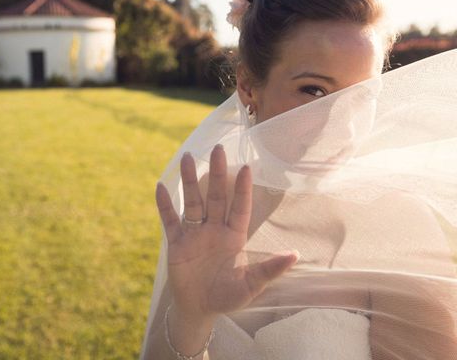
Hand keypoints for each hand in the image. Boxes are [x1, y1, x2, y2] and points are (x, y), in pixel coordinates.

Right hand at [155, 144, 298, 321]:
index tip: (246, 167)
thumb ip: (270, 269)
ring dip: (190, 180)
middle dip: (218, 173)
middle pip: (216, 196)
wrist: (199, 309)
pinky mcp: (176, 242)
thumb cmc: (228, 296)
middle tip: (218, 148)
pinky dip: (164, 204)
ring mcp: (195, 233)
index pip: (240, 207)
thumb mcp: (251, 285)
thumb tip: (295, 255)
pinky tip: (160, 186)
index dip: (242, 189)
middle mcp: (215, 229)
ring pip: (193, 201)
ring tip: (188, 157)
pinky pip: (170, 220)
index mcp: (234, 236)